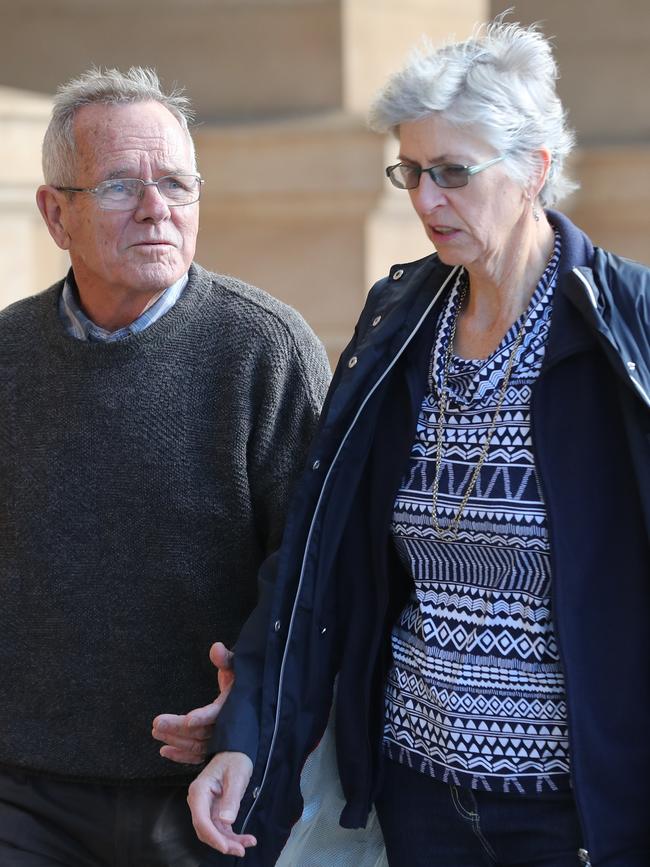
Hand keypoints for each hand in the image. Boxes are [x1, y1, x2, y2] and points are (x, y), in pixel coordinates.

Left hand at [152, 642, 234, 763]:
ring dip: (175, 740)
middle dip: (177, 729)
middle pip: (201, 732)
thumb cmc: (240, 679)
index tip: (187, 719)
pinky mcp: (215, 747)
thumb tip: (216, 648)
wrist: (250, 698)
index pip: (217, 714)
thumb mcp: (235, 666)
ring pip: (197, 745)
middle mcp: (227, 726)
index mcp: (233, 706)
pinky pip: (198, 755)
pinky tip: (164, 751)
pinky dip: (181, 756)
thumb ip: (225, 659)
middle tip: (156, 723)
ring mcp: (221, 739)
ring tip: (156, 732)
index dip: (203, 717)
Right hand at [187, 751, 256, 855]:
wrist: (236, 752)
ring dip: (229, 842)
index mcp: (199, 790)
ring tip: (248, 843)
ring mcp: (206, 807)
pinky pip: (221, 828)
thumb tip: (226, 821)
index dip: (212, 836)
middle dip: (222, 842)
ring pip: (214, 832)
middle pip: (206, 829)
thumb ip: (232, 798)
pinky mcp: (215, 811)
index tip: (226, 847)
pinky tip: (246, 839)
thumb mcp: (236, 776)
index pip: (201, 819)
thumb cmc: (235, 759)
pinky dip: (232, 836)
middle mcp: (199, 801)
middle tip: (241, 849)